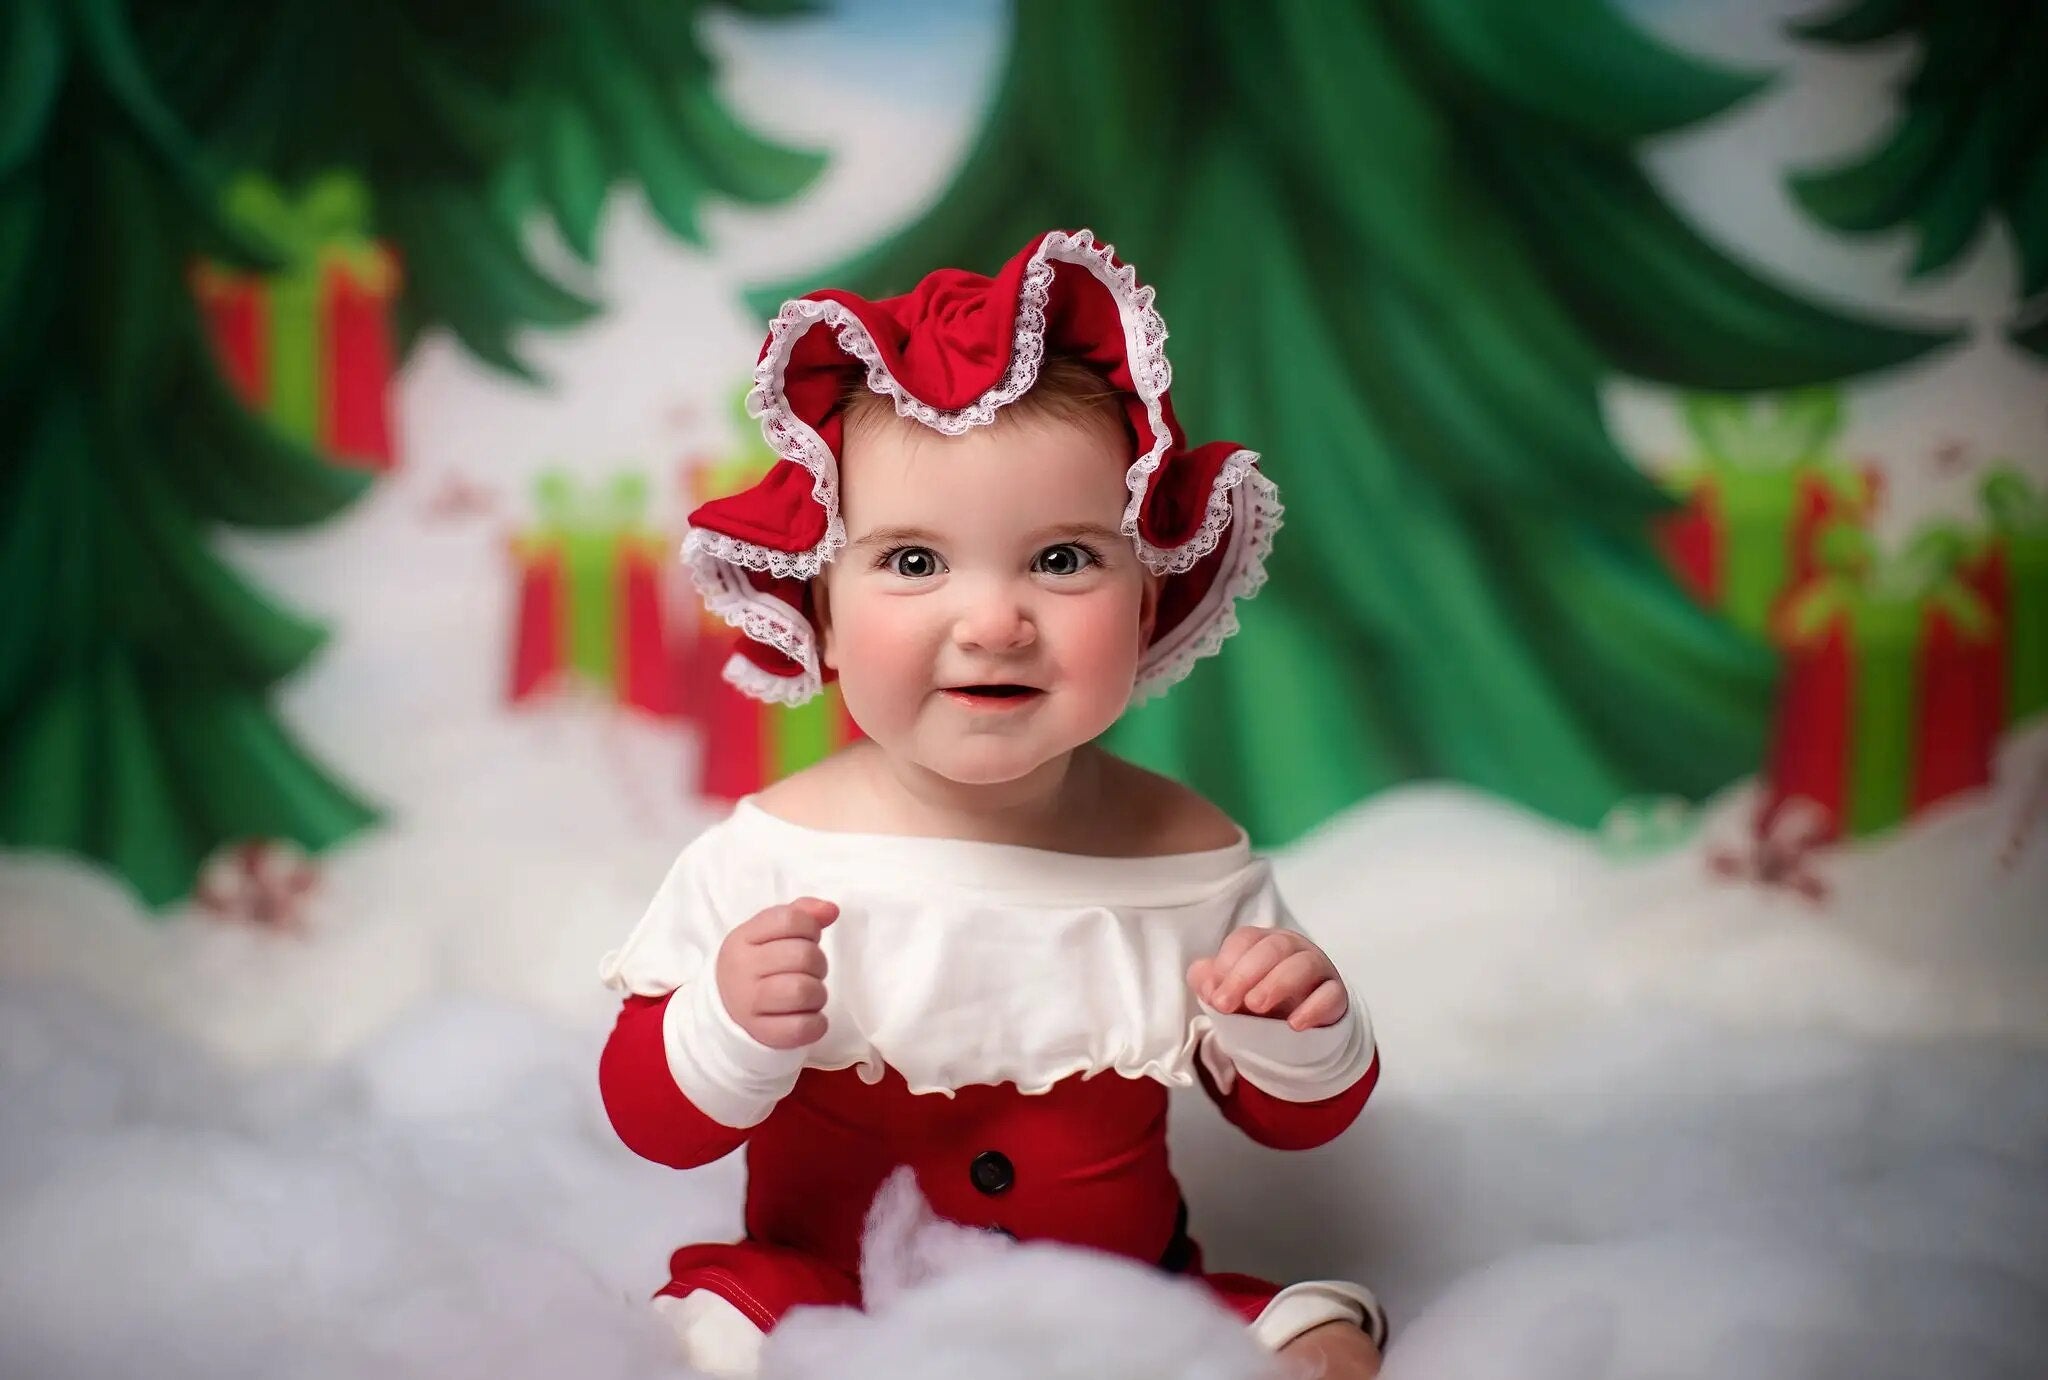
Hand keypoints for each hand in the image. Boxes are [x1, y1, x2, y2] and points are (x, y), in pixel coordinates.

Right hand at [715, 897, 837, 1049]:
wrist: (725, 1007)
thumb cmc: (757, 964)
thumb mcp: (768, 932)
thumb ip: (801, 913)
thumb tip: (831, 910)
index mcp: (743, 938)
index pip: (791, 920)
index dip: (811, 927)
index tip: (807, 939)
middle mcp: (742, 969)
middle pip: (803, 956)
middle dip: (818, 963)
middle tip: (810, 972)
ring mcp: (749, 1003)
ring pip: (803, 991)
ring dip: (818, 993)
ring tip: (809, 995)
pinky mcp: (762, 1033)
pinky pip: (803, 1028)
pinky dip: (816, 1023)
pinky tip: (809, 1016)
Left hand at [1187, 927, 1347, 1029]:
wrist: (1294, 1026)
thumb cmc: (1257, 998)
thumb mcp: (1229, 990)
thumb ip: (1208, 981)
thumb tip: (1207, 986)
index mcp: (1263, 941)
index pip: (1245, 939)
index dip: (1226, 964)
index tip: (1213, 995)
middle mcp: (1293, 948)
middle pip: (1273, 947)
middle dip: (1245, 975)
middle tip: (1225, 1005)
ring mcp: (1318, 968)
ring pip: (1305, 964)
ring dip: (1277, 984)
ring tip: (1256, 1008)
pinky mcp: (1336, 994)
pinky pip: (1331, 994)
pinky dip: (1313, 1008)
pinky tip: (1294, 1025)